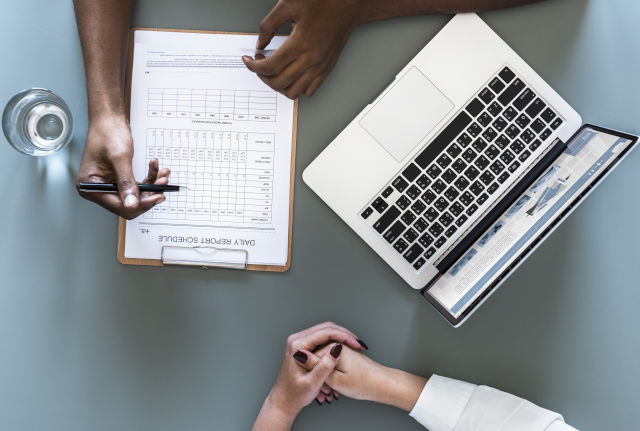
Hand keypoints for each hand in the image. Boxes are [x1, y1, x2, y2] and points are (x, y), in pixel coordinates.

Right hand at [76, 114, 169, 218]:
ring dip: (152, 185)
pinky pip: (137, 185)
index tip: (157, 196)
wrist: (109, 119)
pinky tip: (156, 169)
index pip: (118, 206)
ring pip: (136, 195)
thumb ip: (126, 182)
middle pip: (129, 203)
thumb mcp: (120, 158)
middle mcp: (98, 188)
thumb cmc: (108, 132)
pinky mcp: (118, 179)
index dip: (139, 204)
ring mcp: (108, 184)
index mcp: (90, 186)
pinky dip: (149, 178)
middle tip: (162, 184)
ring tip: (162, 174)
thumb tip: (132, 204)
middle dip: (148, 194)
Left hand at [243, 0, 360, 98]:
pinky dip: (296, 89)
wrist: (347, 5)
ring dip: (278, 86)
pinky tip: (290, 77)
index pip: (269, 67)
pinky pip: (309, 91)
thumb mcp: (288, 5)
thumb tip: (260, 43)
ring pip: (293, 92)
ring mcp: (319, 67)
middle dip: (263, 77)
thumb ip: (269, 25)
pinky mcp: (326, 70)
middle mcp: (310, 60)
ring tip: (273, 73)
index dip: (253, 66)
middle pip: (278, 83)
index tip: (248, 61)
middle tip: (259, 65)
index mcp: (299, 44)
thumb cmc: (323, 2)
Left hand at [252, 322, 366, 430]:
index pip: (325, 333)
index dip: (344, 337)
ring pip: (325, 331)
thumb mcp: (312, 383)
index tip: (357, 344)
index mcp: (297, 346)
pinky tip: (345, 348)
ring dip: (341, 336)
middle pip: (325, 328)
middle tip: (359, 344)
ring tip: (355, 346)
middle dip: (344, 334)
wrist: (284, 400)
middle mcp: (296, 340)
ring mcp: (299, 341)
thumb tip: (337, 348)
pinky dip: (335, 340)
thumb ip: (324, 366)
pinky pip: (322, 337)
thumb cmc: (295, 394)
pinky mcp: (303, 346)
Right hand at [296, 345, 427, 410]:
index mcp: (332, 347)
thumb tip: (299, 354)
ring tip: (329, 389)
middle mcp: (336, 344)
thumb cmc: (364, 384)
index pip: (308, 355)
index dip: (308, 371)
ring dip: (323, 374)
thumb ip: (316, 367)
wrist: (383, 384)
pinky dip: (330, 373)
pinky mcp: (345, 354)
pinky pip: (331, 362)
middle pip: (315, 356)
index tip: (313, 383)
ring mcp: (341, 348)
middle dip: (316, 372)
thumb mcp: (335, 380)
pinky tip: (334, 385)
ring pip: (323, 360)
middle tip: (322, 388)